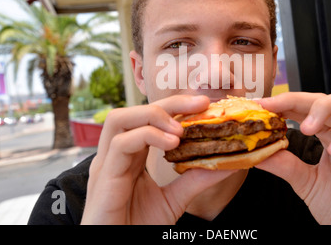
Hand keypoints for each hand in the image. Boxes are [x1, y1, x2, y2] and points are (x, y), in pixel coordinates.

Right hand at [81, 95, 234, 223]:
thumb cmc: (138, 227)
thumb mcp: (174, 200)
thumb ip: (195, 180)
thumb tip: (227, 162)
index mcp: (130, 156)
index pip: (149, 119)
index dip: (176, 107)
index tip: (204, 105)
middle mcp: (115, 154)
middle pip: (134, 111)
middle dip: (169, 103)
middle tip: (201, 104)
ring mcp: (106, 164)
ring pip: (120, 119)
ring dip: (154, 115)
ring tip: (182, 128)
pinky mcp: (103, 177)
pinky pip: (121, 144)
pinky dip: (148, 136)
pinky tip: (172, 143)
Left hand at [256, 90, 330, 223]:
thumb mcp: (308, 185)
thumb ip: (286, 167)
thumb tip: (258, 153)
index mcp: (330, 137)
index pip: (307, 109)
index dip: (285, 103)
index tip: (262, 104)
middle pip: (325, 98)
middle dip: (296, 99)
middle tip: (274, 107)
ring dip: (324, 107)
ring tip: (306, 128)